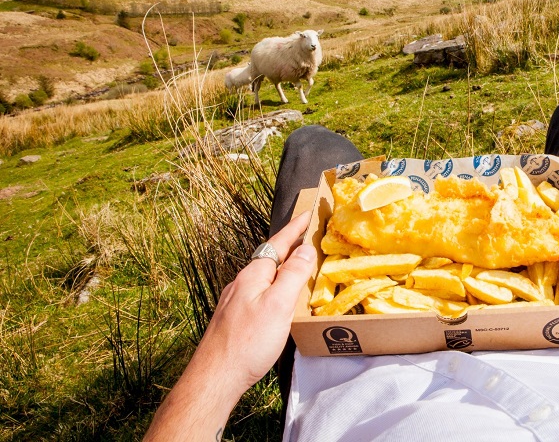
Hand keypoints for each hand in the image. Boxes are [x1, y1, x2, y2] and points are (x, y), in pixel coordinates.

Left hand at [185, 211, 318, 399]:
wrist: (215, 378)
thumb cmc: (248, 342)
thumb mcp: (278, 305)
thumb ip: (293, 275)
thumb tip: (305, 249)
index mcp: (253, 276)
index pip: (277, 244)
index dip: (294, 228)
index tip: (307, 213)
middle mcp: (242, 284)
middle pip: (270, 258)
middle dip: (289, 247)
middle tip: (308, 238)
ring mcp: (236, 302)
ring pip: (264, 277)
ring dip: (283, 268)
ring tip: (300, 267)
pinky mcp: (235, 319)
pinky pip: (259, 293)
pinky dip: (275, 287)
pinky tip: (280, 300)